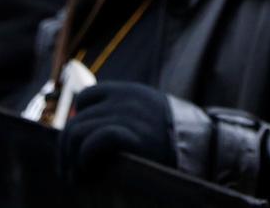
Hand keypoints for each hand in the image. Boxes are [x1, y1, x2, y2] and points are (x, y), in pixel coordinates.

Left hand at [58, 81, 174, 180]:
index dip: (77, 121)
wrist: (202, 147)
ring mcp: (127, 116)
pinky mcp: (130, 136)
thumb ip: (125, 113)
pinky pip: (91, 143)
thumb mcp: (149, 114)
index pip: (86, 98)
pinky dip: (84, 159)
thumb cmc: (174, 139)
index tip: (79, 146)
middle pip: (75, 121)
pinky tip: (89, 172)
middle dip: (66, 150)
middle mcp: (125, 100)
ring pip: (76, 132)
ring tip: (77, 176)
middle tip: (69, 172)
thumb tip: (88, 129)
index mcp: (129, 91)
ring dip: (70, 159)